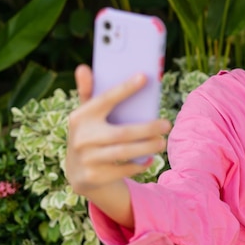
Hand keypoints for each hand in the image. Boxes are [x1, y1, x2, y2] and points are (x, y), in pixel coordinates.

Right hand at [65, 64, 170, 196]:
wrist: (78, 173)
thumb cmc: (90, 134)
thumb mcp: (87, 115)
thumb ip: (88, 92)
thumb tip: (82, 68)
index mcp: (80, 117)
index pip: (105, 99)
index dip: (125, 88)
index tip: (144, 77)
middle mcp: (81, 138)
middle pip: (122, 132)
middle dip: (147, 129)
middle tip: (166, 124)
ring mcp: (87, 159)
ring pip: (125, 152)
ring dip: (148, 147)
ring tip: (162, 141)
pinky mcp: (94, 177)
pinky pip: (124, 169)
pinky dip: (140, 164)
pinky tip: (150, 158)